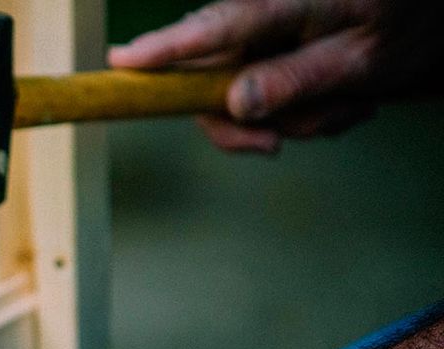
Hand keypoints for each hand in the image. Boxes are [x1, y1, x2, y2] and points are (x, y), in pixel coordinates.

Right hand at [108, 0, 443, 152]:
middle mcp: (266, 13)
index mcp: (289, 1)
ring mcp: (266, 34)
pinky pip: (261, 97)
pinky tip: (339, 103)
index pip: (217, 26)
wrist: (433, 19)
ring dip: (287, 119)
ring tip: (343, 109)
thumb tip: (236, 103)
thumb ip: (297, 79)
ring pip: (236, 96)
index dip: (167, 48)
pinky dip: (298, 113)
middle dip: (241, 121)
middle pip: (210, 77)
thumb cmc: (410, 23)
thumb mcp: (363, 60)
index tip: (123, 63)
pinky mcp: (271, 51)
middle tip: (274, 145)